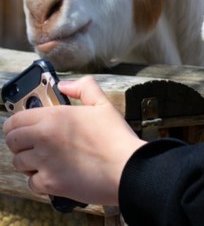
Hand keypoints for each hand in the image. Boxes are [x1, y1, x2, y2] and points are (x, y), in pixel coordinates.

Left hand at [3, 76, 145, 205]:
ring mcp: (44, 162)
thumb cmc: (117, 138)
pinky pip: (31, 183)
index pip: (16, 119)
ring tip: (44, 160)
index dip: (17, 123)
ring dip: (28, 162)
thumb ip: (84, 88)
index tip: (23, 126)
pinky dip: (40, 181)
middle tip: (33, 143)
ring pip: (18, 163)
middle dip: (20, 142)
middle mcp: (44, 138)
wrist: (126, 168)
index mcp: (55, 117)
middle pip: (11, 141)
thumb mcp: (104, 105)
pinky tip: (54, 175)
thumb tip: (65, 85)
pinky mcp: (49, 183)